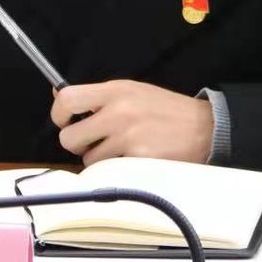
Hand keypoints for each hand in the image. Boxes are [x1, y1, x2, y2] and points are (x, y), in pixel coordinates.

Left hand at [51, 81, 213, 165]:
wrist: (203, 127)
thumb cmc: (164, 109)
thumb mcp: (132, 91)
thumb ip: (98, 97)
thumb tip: (59, 96)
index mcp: (115, 91)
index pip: (68, 99)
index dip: (58, 115)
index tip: (65, 122)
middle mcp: (118, 112)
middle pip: (69, 137)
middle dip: (77, 144)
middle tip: (93, 142)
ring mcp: (128, 138)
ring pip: (88, 159)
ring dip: (99, 159)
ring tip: (120, 150)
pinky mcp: (138, 160)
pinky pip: (109, 171)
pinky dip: (116, 169)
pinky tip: (133, 159)